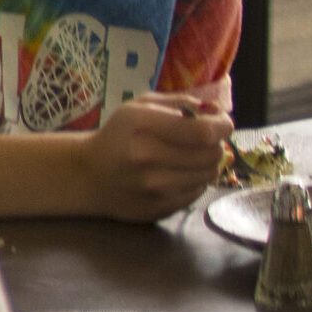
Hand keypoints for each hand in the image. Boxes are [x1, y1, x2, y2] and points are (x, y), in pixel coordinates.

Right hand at [83, 94, 231, 221]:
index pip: (202, 131)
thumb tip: (215, 111)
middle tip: (204, 139)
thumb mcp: (139, 106)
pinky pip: (198, 191)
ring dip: (207, 162)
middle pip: (211, 153)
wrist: (89, 175)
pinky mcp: (160, 209)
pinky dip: (196, 179)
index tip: (222, 122)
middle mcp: (148, 158)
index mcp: (141, 125)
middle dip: (216, 143)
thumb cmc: (118, 134)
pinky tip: (179, 172)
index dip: (222, 126)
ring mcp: (155, 188)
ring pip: (209, 173)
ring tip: (191, 155)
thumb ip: (179, 102)